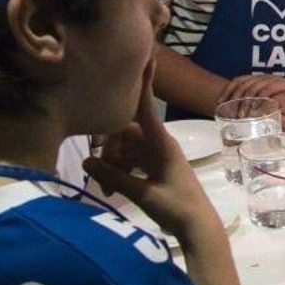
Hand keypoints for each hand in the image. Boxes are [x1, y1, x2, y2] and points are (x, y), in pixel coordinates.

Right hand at [83, 69, 214, 241]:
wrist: (198, 226)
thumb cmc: (177, 208)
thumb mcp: (143, 194)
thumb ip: (115, 177)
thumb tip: (86, 161)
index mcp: (162, 143)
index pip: (146, 109)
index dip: (143, 84)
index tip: (147, 58)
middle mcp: (159, 143)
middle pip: (123, 133)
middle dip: (108, 150)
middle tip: (102, 178)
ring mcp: (156, 155)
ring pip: (124, 148)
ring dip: (111, 165)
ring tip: (108, 191)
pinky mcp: (153, 167)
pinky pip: (129, 160)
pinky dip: (118, 172)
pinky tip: (110, 191)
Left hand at [221, 74, 284, 129]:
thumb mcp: (268, 102)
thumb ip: (255, 104)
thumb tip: (235, 115)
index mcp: (259, 79)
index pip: (238, 80)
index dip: (227, 90)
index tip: (219, 103)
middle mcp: (265, 77)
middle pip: (244, 84)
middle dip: (235, 98)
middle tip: (231, 113)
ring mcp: (274, 80)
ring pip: (254, 87)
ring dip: (246, 102)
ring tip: (242, 115)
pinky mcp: (284, 84)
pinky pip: (268, 91)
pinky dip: (260, 99)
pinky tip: (257, 109)